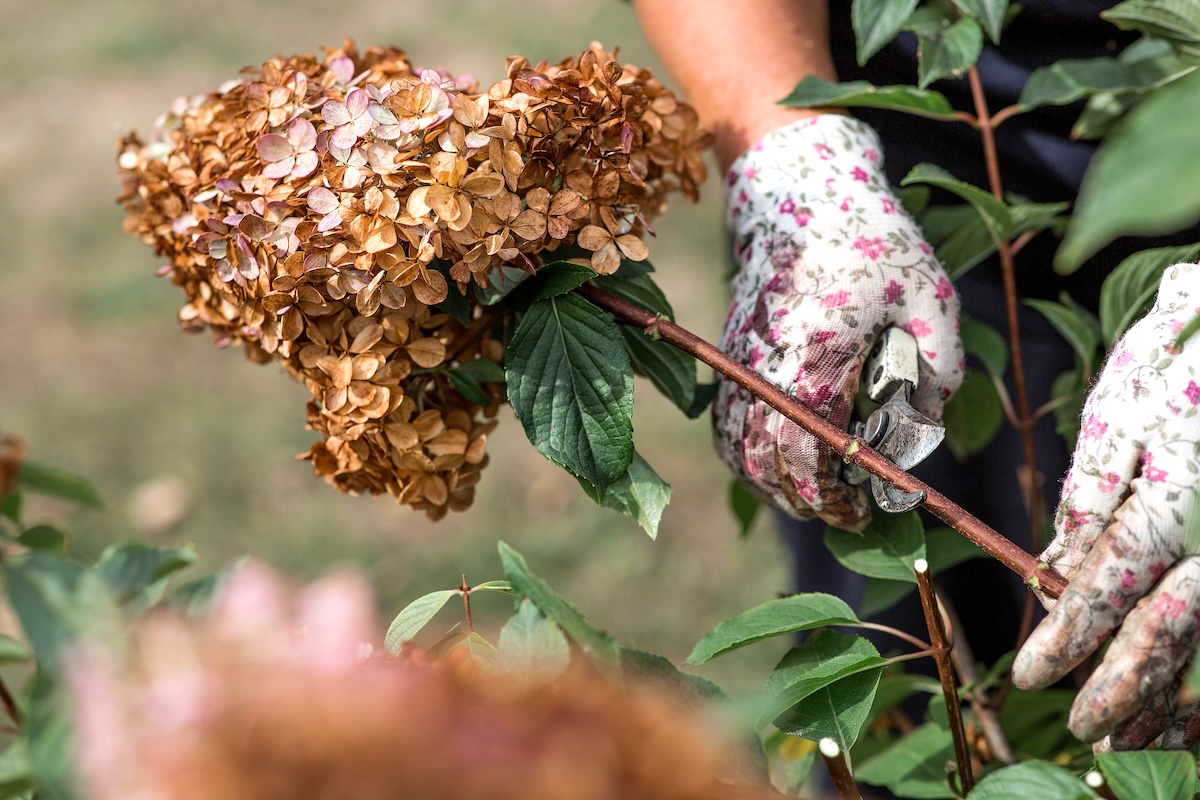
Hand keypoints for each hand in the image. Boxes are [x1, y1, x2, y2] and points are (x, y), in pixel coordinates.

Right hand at [714, 115, 962, 529]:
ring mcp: (740, 360)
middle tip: (841, 515)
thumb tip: (927, 419)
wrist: (797, 189)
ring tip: (806, 500)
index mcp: (817, 357)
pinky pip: (722, 420)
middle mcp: (767, 367)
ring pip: (737, 447)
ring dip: (768, 484)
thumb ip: (939, 361)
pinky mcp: (730, 350)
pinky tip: (768, 465)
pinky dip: (741, 454)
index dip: (834, 495)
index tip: (863, 511)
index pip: (813, 452)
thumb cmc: (869, 236)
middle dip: (805, 501)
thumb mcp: (928, 292)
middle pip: (769, 461)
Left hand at [1013, 263, 1199, 749]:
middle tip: (1088, 732)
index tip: (1034, 674)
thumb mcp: (1127, 408)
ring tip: (1138, 739)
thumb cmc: (1186, 358)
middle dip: (1126, 687)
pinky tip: (1190, 705)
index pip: (1113, 582)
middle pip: (1173, 628)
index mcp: (1177, 495)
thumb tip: (1057, 563)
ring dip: (1177, 697)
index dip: (1070, 634)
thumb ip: (1094, 492)